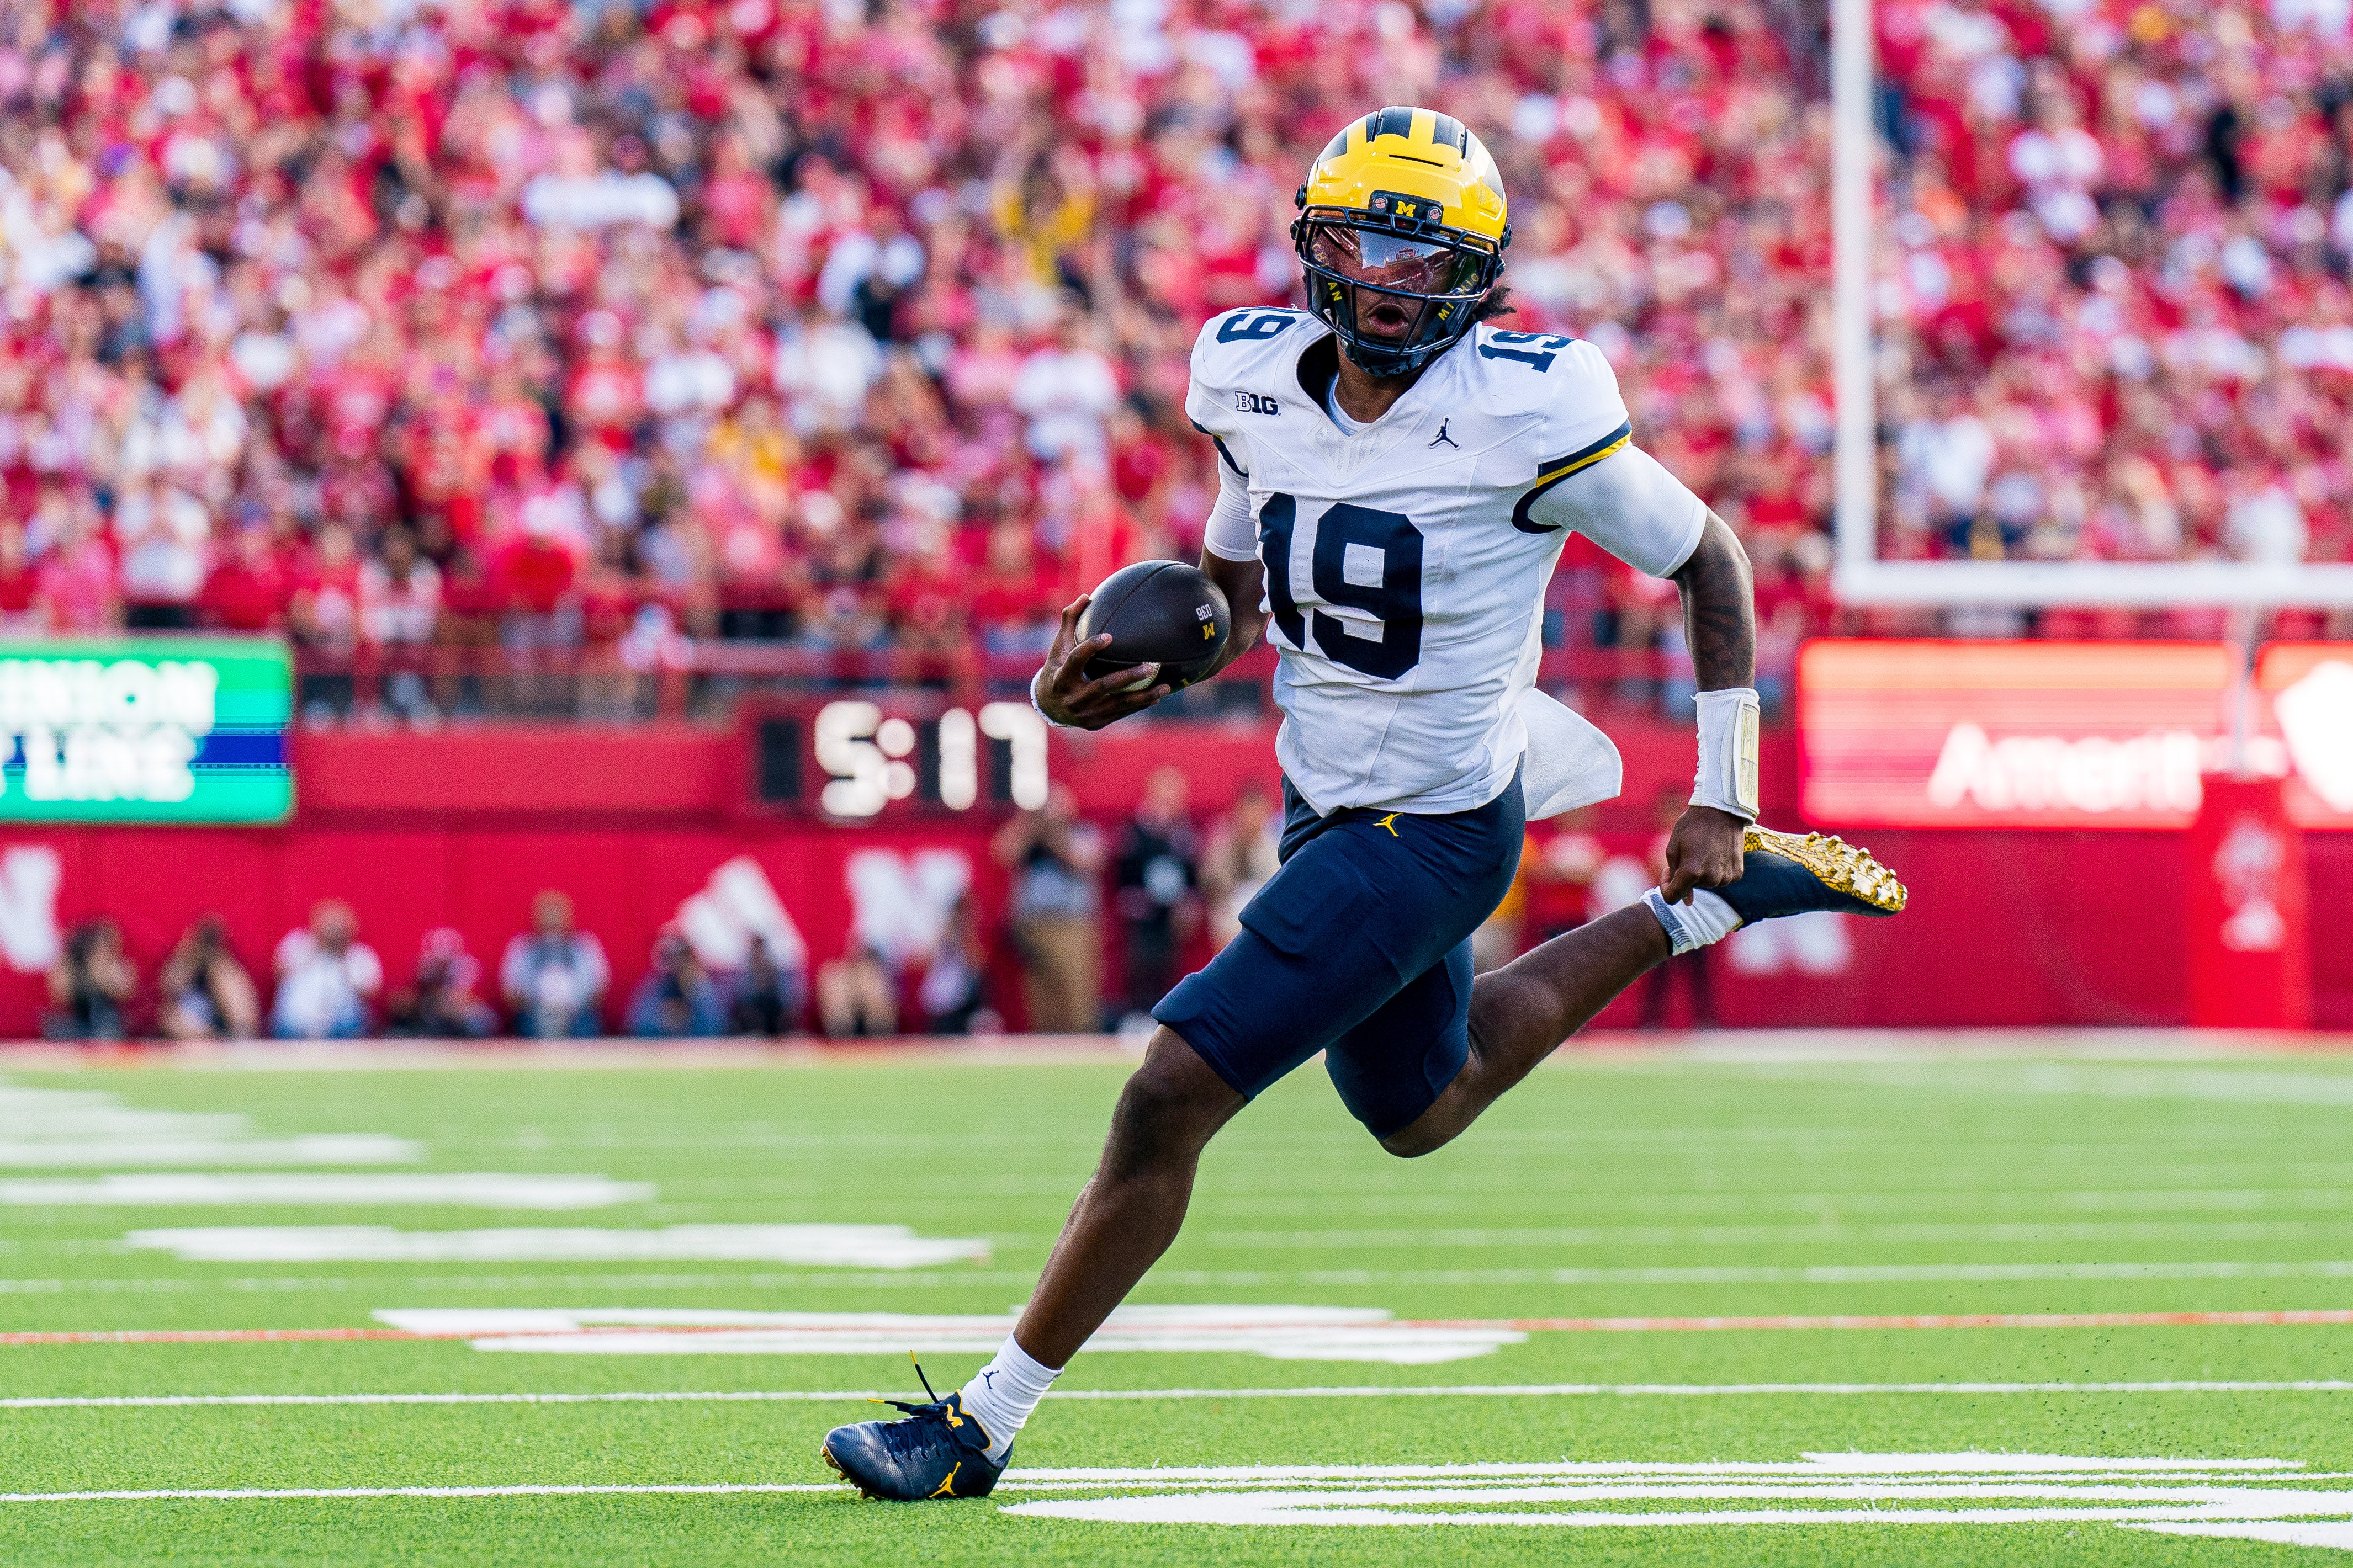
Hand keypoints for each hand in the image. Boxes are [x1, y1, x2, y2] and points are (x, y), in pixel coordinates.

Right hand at [1034, 595, 1171, 730]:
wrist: (1049, 707)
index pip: (1075, 660)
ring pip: (1118, 704)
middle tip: (1151, 666)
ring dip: (1144, 696)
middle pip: (1104, 686)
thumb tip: (1086, 596)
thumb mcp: (1059, 647)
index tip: (1110, 637)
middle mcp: (1073, 698)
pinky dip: (1139, 704)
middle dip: (1129, 677)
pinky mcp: (1095, 723)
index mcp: (1060, 677)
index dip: (1091, 648)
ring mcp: (1085, 714)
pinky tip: (1157, 696)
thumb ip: (1070, 622)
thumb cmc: (1057, 668)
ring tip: (1165, 687)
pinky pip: (1121, 713)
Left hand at [1659, 805, 1745, 904]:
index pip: (1672, 897)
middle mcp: (1710, 878)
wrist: (1721, 811)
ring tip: (1704, 850)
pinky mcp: (1737, 873)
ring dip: (1702, 873)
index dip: (1666, 888)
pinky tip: (1716, 853)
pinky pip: (1721, 880)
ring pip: (1707, 885)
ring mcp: (1726, 877)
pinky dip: (1716, 871)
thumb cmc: (1692, 826)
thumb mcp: (1673, 848)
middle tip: (1688, 853)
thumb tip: (1687, 902)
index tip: (1668, 873)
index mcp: (1690, 872)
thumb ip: (1674, 875)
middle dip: (1685, 875)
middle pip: (1691, 889)